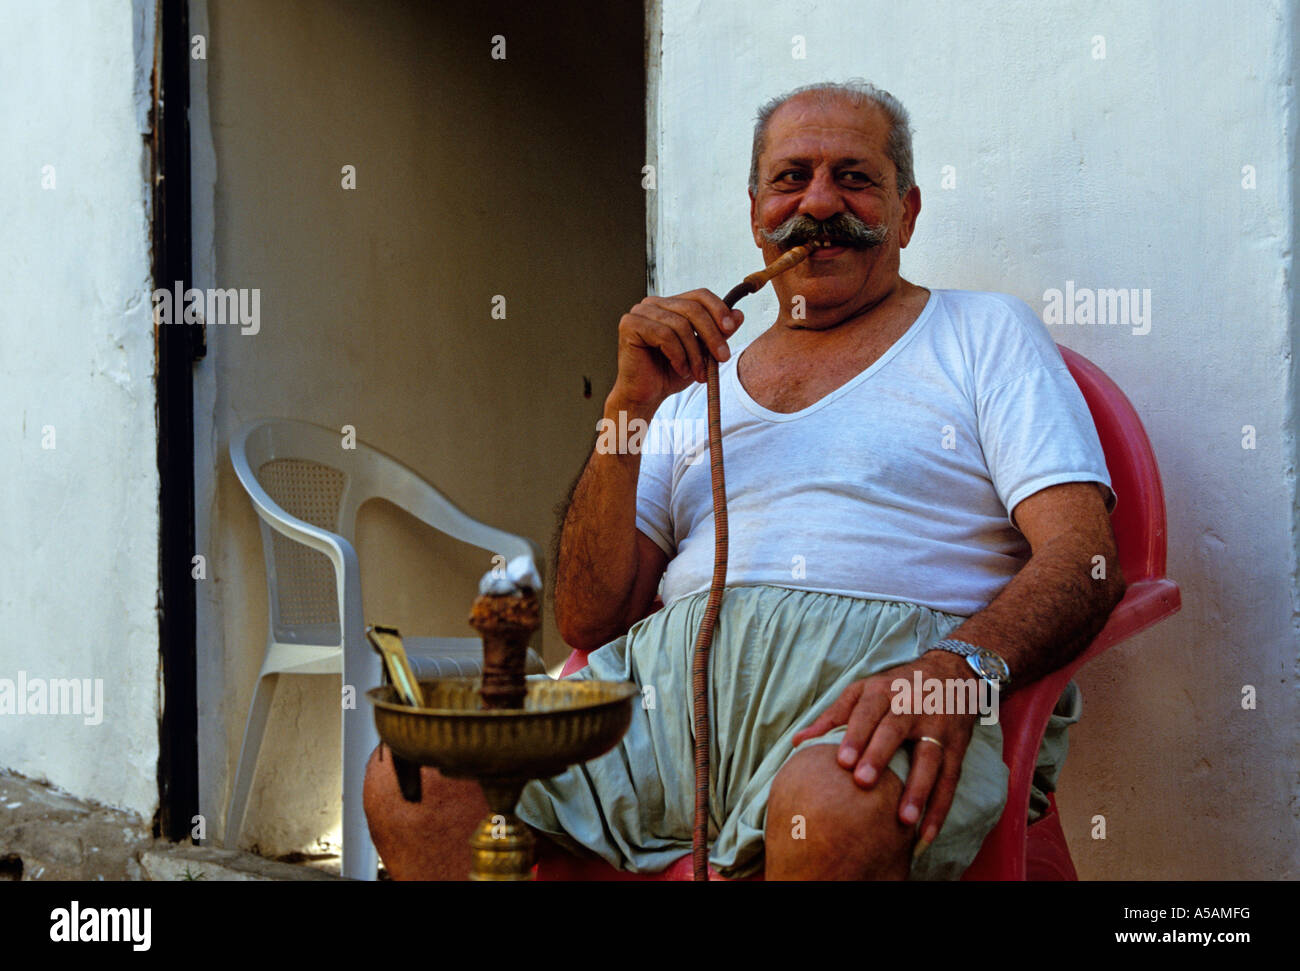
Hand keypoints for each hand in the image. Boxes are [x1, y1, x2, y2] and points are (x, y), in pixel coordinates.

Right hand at [609, 289, 742, 412]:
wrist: (646, 395)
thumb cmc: (671, 373)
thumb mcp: (703, 352)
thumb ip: (719, 333)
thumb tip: (738, 314)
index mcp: (670, 304)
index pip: (700, 295)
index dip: (718, 309)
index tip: (731, 329)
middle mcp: (654, 303)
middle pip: (693, 308)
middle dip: (712, 335)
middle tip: (722, 358)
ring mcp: (640, 312)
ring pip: (680, 324)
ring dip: (694, 352)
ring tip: (698, 373)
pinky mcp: (630, 325)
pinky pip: (664, 335)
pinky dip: (677, 355)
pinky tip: (680, 369)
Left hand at [790, 651, 978, 854]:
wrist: (951, 673)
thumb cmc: (896, 688)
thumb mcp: (865, 691)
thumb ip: (834, 716)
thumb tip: (798, 741)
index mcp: (884, 692)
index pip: (868, 711)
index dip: (856, 735)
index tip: (842, 762)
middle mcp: (912, 706)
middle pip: (895, 730)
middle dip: (880, 755)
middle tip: (864, 782)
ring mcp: (937, 727)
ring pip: (929, 759)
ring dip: (918, 790)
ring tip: (904, 820)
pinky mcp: (957, 747)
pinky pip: (950, 780)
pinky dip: (939, 808)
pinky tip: (926, 834)